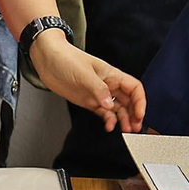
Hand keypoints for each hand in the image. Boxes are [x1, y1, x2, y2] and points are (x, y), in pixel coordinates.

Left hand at [29, 33, 146, 132]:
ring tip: (126, 130)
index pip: (134, 88)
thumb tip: (110, 104)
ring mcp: (99, 94)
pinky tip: (109, 126)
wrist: (48, 59)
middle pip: (129, 101)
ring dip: (123, 119)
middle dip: (135, 114)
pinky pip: (103, 113)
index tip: (139, 114)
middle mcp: (108, 85)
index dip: (140, 101)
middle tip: (135, 127)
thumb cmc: (67, 58)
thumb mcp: (84, 73)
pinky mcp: (89, 101)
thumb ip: (99, 90)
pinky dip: (108, 120)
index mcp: (112, 75)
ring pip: (118, 109)